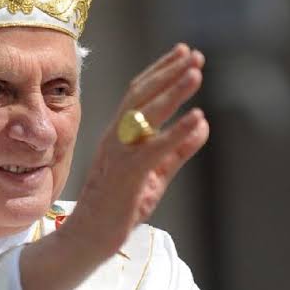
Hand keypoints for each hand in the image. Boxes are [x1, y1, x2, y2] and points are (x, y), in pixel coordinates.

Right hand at [65, 43, 208, 257]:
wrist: (88, 237)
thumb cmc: (118, 207)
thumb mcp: (155, 174)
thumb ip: (178, 150)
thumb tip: (202, 124)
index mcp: (118, 135)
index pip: (138, 94)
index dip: (161, 71)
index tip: (184, 53)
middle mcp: (115, 138)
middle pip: (141, 96)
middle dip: (169, 72)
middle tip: (195, 55)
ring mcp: (118, 154)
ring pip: (144, 115)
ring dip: (172, 92)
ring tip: (197, 74)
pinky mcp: (126, 175)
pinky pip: (154, 149)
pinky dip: (177, 132)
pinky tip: (198, 118)